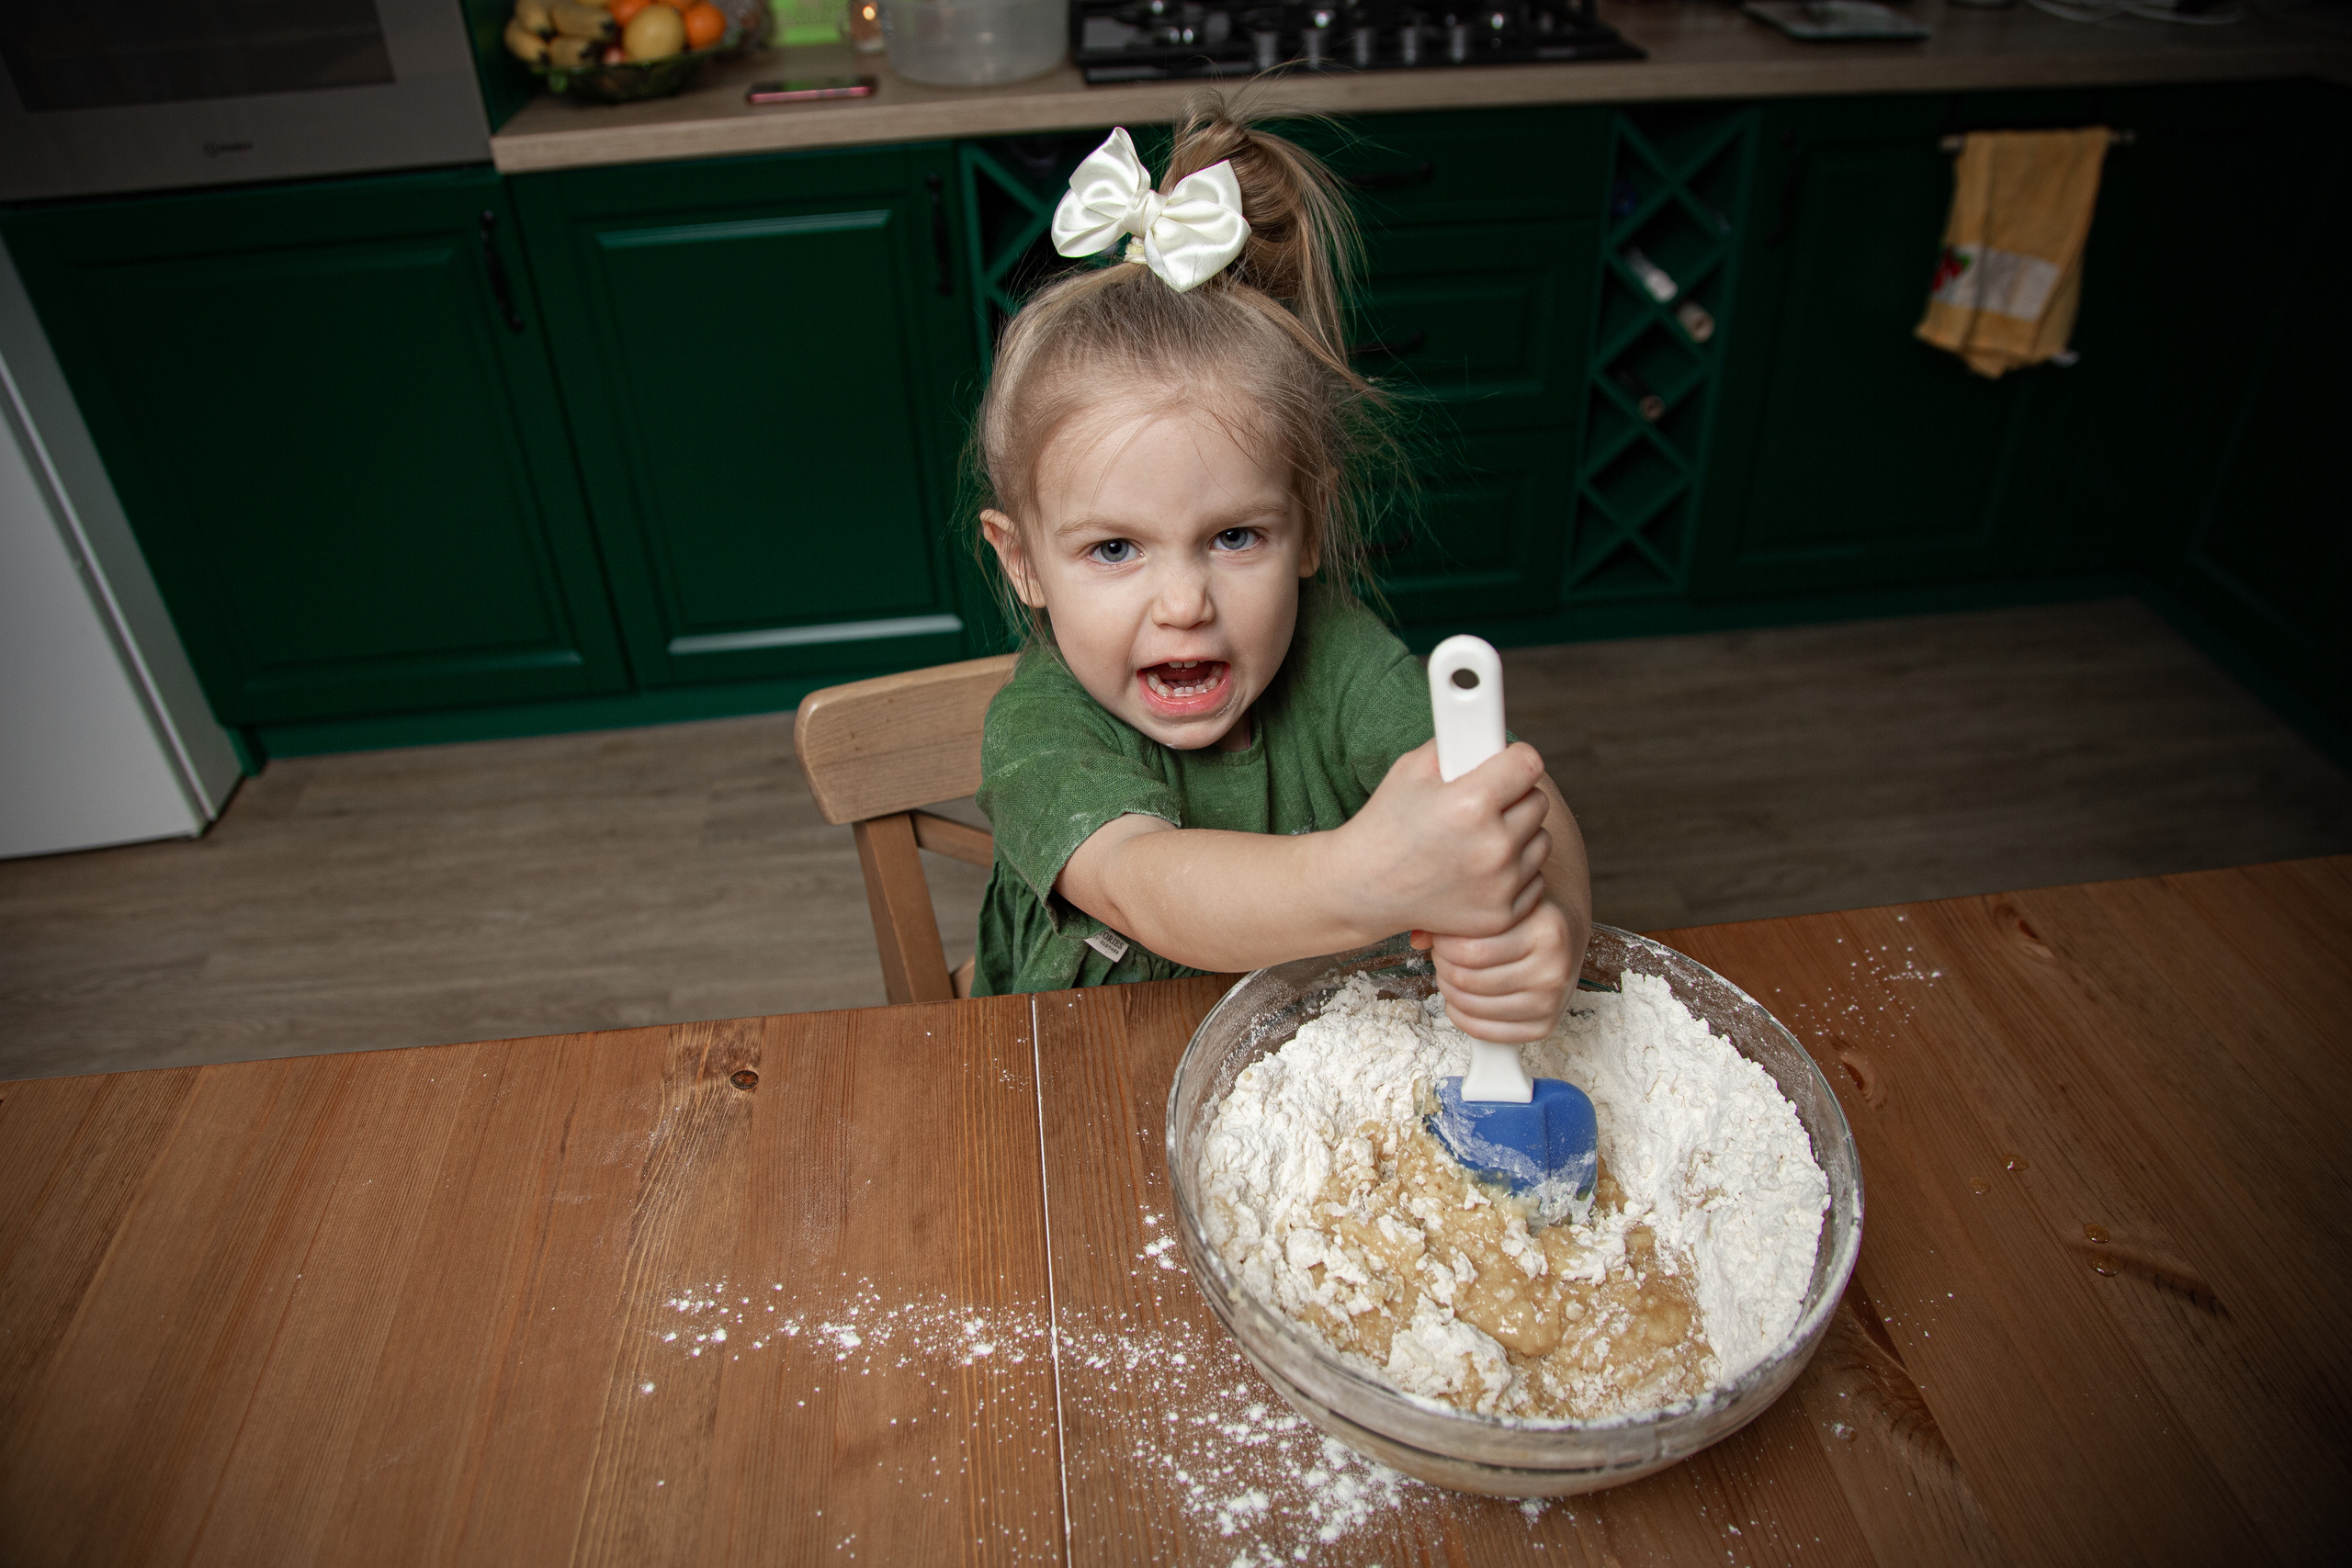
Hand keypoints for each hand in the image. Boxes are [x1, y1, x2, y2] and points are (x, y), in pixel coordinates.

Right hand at [1332, 739, 1552, 940]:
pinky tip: (1479, 868)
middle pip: (1538, 801)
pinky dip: (1514, 871)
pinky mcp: (1503, 915)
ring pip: (1541, 840)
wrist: (1363, 887)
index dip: (1514, 759)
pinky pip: (1535, 877)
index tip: (1504, 764)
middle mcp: (1493, 846)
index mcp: (1471, 803)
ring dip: (1518, 834)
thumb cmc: (1386, 823)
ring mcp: (1500, 885)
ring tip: (1477, 837)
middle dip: (1514, 796)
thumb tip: (1492, 727)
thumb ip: (1459, 742)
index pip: (1529, 763)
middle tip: (1482, 803)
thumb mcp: (1412, 768)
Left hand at [1414, 897, 1575, 1043]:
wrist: (1564, 932)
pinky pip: (1485, 1031)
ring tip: (1451, 974)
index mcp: (1546, 929)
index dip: (1443, 945)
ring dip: (1449, 990)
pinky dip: (1462, 1016)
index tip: (1442, 937)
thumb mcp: (1502, 901)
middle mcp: (1553, 967)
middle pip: (1468, 980)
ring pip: (1473, 1006)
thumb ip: (1460, 913)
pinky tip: (1459, 999)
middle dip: (1443, 967)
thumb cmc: (1524, 915)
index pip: (1471, 950)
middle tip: (1442, 956)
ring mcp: (1551, 1001)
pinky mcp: (1545, 1026)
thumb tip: (1418, 937)